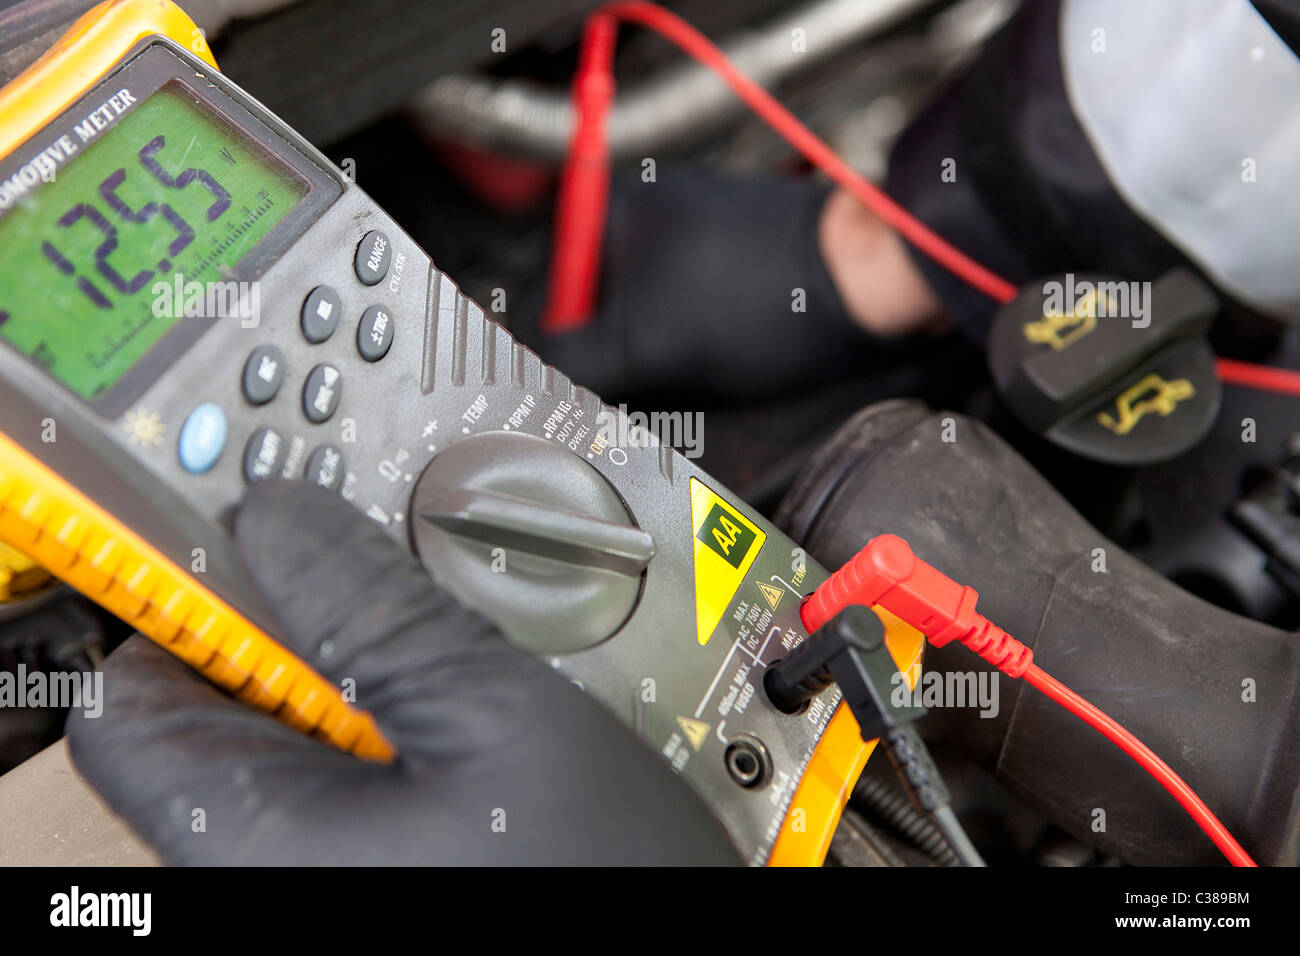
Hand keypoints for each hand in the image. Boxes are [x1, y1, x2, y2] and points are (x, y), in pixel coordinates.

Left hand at [66, 481, 738, 865]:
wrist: (676, 937)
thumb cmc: (597, 880)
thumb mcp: (494, 714)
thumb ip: (370, 605)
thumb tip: (275, 517)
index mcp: (251, 838)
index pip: (131, 698)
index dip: (186, 600)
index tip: (259, 538)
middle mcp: (259, 863)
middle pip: (212, 707)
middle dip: (294, 624)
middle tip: (384, 590)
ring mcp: (310, 865)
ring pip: (285, 730)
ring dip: (351, 667)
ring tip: (436, 660)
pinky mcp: (356, 862)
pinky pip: (332, 767)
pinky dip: (382, 715)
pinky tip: (451, 709)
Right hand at [520, 165, 890, 399]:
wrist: (868, 285)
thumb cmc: (768, 296)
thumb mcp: (648, 345)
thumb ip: (573, 363)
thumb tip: (527, 384)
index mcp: (609, 209)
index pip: (544, 296)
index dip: (557, 355)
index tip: (574, 392)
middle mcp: (644, 214)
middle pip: (591, 313)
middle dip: (611, 361)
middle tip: (643, 388)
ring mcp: (686, 238)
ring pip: (637, 324)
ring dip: (652, 362)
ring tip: (691, 372)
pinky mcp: (722, 265)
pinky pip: (678, 319)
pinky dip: (686, 350)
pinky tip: (716, 361)